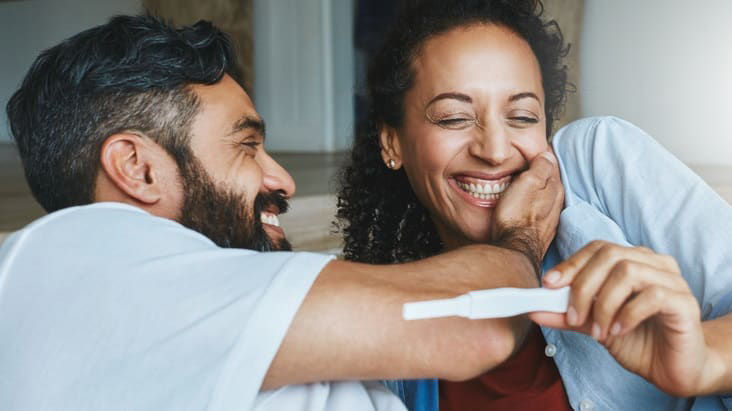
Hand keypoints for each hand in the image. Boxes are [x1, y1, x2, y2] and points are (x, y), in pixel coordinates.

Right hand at [491, 151, 563, 271]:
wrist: (513, 250)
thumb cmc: (516, 217)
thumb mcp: (527, 183)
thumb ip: (540, 167)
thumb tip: (547, 154)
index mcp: (555, 188)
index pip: (552, 164)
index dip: (541, 156)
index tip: (531, 151)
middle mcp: (556, 204)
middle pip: (550, 181)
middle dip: (540, 172)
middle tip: (527, 164)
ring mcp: (549, 219)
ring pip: (545, 197)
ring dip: (536, 190)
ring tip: (524, 183)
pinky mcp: (540, 232)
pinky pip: (538, 212)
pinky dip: (532, 205)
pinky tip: (524, 206)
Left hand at [531, 240, 712, 396]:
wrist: (673, 368)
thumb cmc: (636, 340)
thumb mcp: (593, 326)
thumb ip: (567, 315)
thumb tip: (534, 310)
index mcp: (632, 260)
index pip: (597, 248)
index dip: (571, 264)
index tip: (549, 285)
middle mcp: (653, 263)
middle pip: (610, 255)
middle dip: (583, 286)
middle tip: (574, 317)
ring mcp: (672, 280)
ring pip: (628, 272)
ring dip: (604, 304)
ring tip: (598, 331)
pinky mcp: (685, 302)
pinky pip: (652, 296)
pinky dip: (627, 314)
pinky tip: (618, 331)